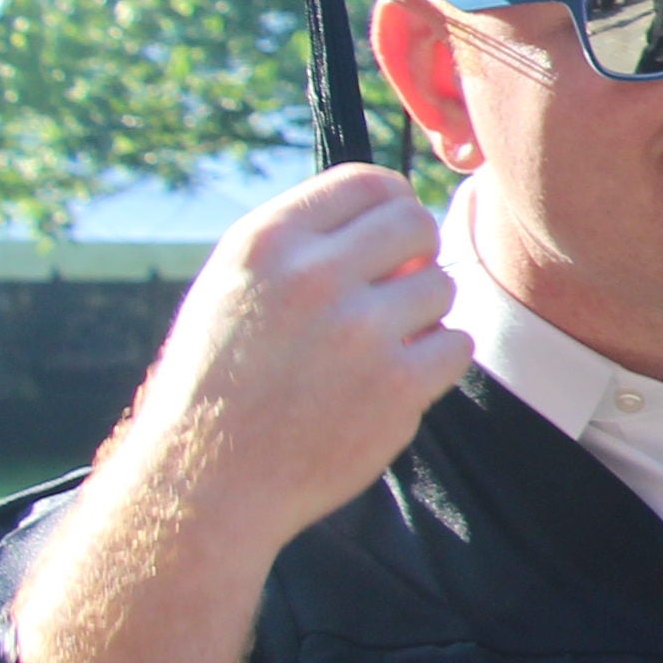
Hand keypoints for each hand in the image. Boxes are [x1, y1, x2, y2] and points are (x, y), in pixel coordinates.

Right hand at [120, 166, 471, 558]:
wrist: (207, 480)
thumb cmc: (222, 381)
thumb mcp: (233, 287)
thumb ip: (307, 244)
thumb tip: (396, 213)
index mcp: (267, 242)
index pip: (367, 182)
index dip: (390, 207)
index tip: (388, 240)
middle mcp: (313, 277)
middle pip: (416, 224)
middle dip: (416, 254)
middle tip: (392, 292)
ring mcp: (359, 331)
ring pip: (442, 287)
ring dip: (422, 315)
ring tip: (374, 349)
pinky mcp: (397, 385)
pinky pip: (456, 344)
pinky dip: (435, 362)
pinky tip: (391, 383)